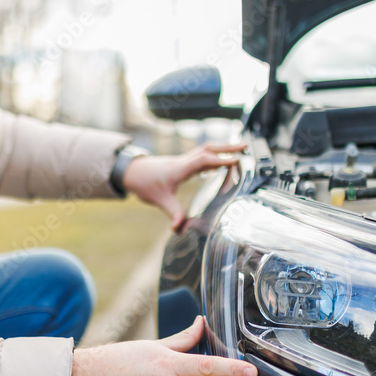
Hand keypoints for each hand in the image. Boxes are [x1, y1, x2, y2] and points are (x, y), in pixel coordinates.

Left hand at [123, 143, 246, 229]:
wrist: (131, 171)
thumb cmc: (145, 183)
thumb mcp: (159, 200)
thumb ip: (172, 213)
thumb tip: (178, 229)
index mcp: (181, 168)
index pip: (204, 160)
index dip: (220, 159)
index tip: (237, 160)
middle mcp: (184, 161)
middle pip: (209, 149)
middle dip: (227, 147)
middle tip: (245, 146)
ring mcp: (184, 160)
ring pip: (206, 149)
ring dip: (223, 148)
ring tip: (240, 148)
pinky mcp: (183, 162)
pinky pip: (202, 155)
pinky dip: (215, 155)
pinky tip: (222, 160)